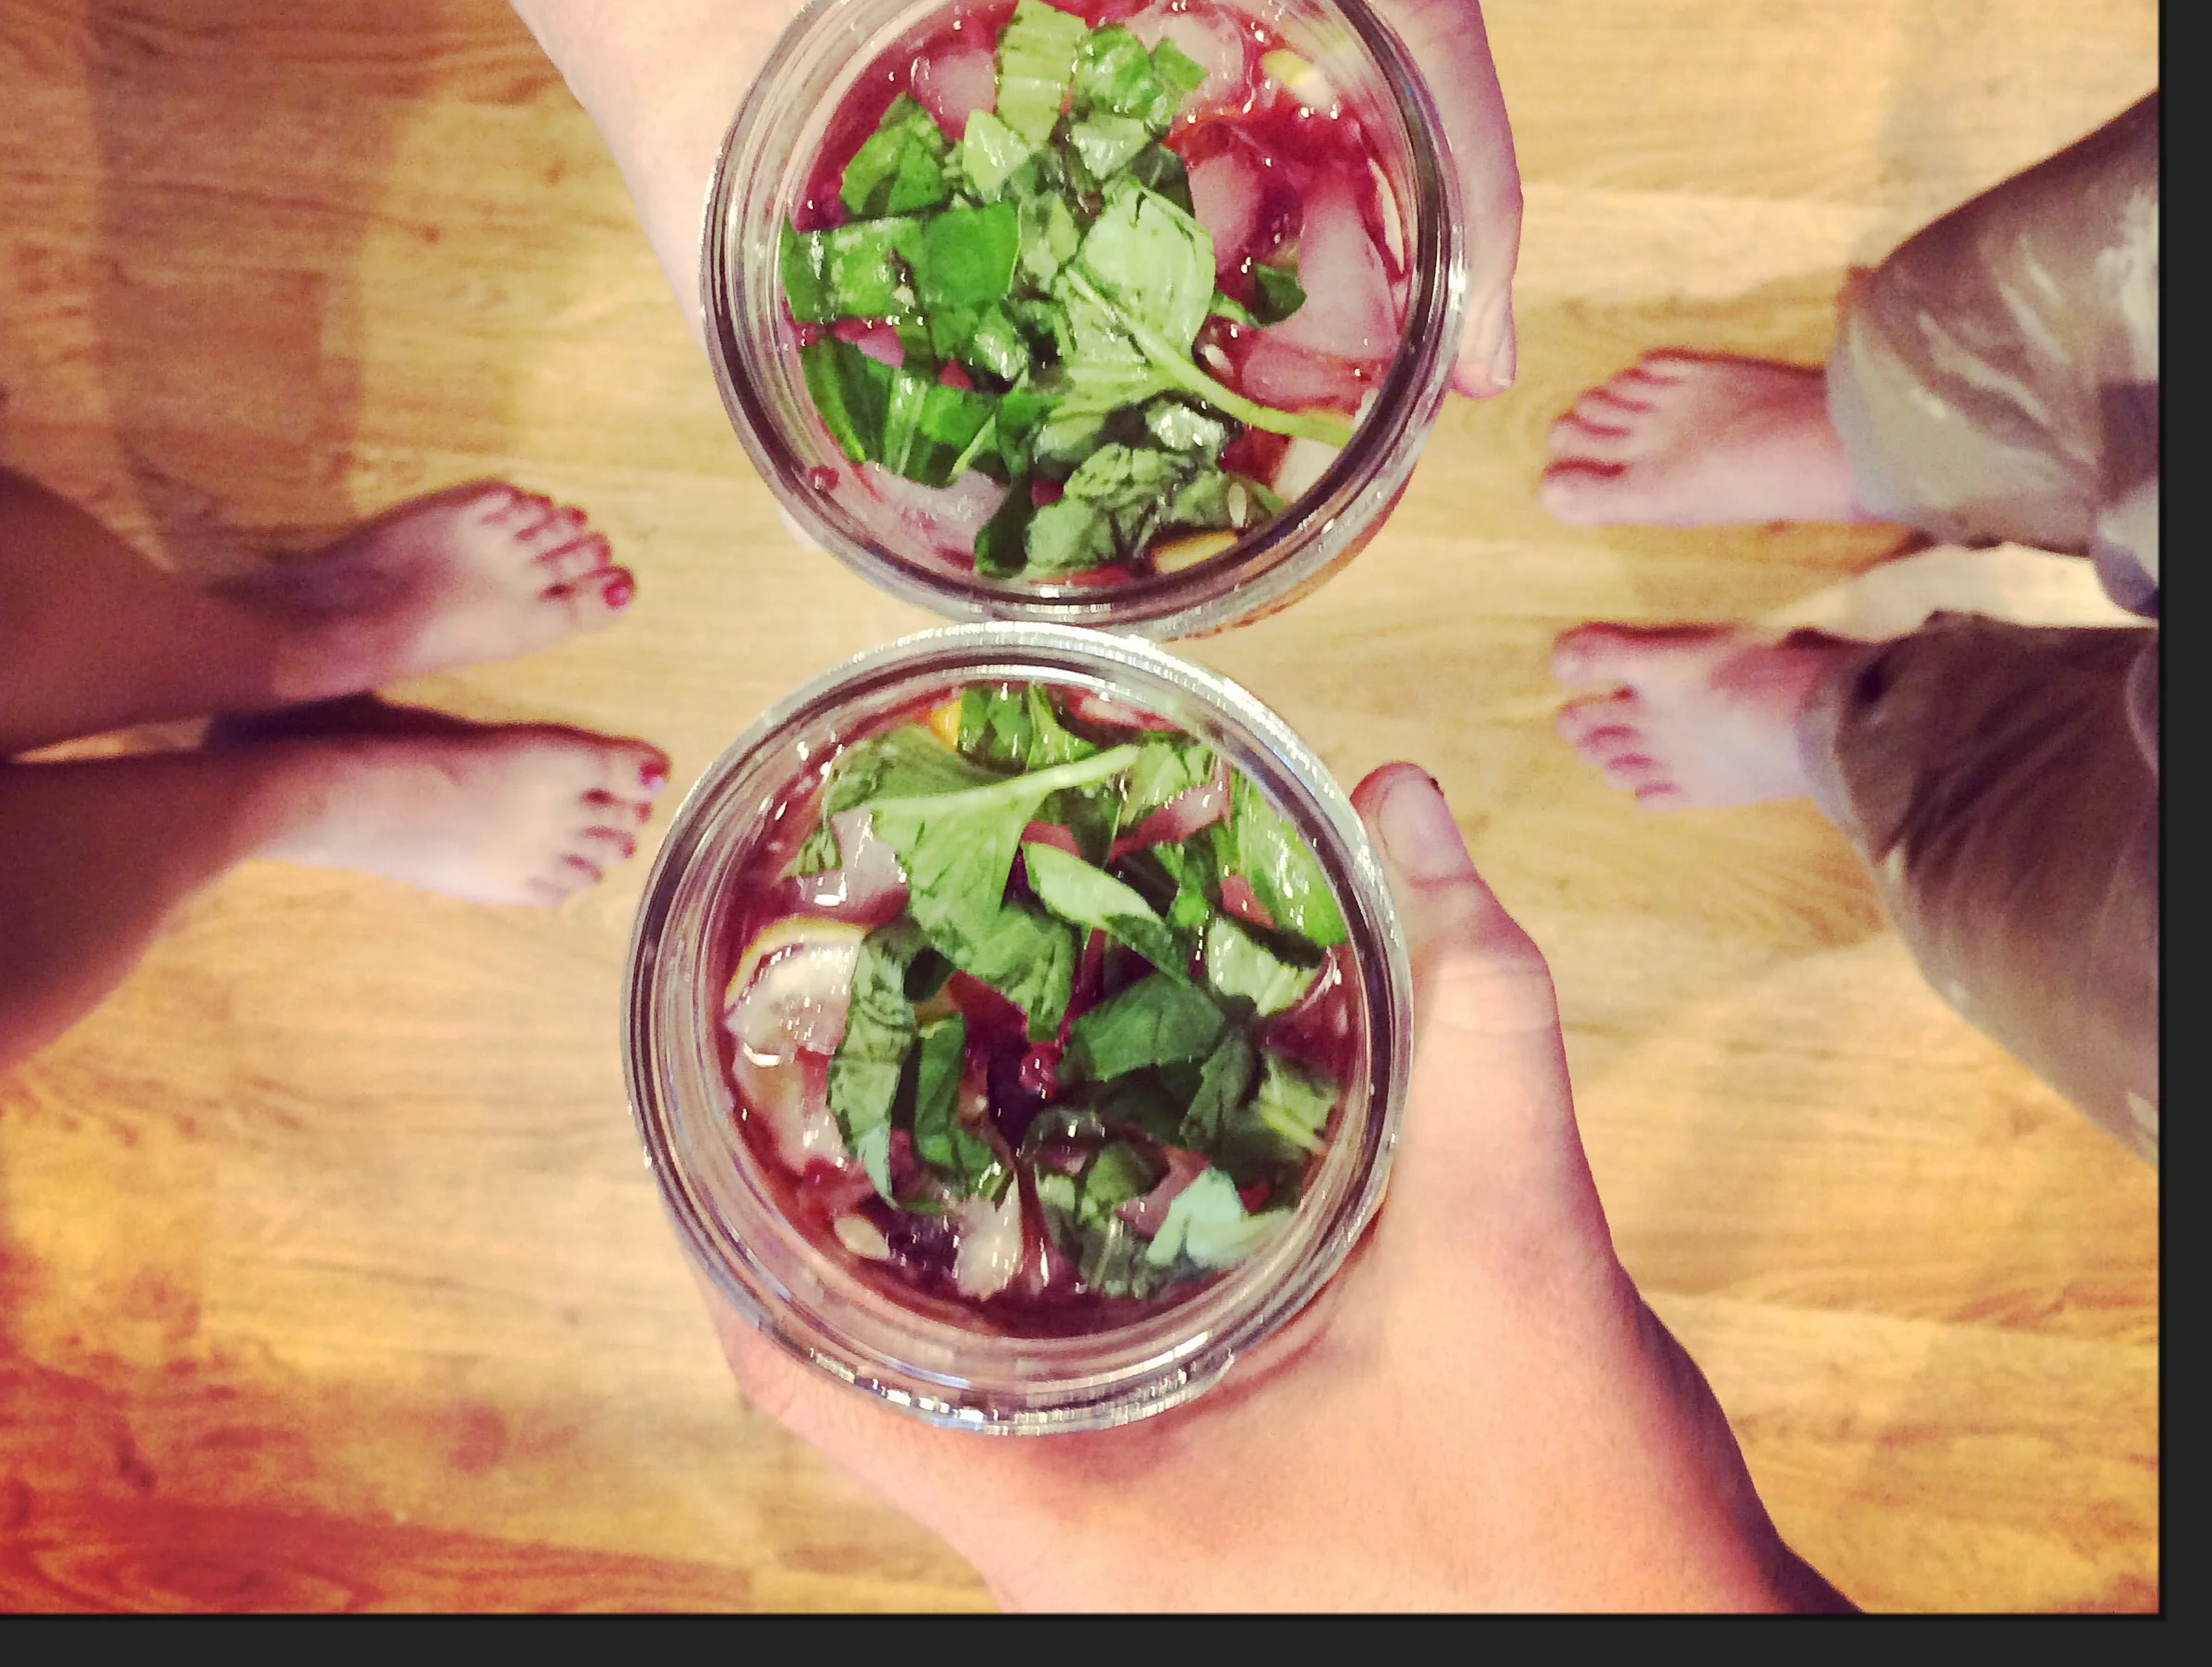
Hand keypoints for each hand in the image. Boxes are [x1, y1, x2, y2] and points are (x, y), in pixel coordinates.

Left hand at [396, 0, 1521, 398]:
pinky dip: (1261, 27)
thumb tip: (823, 481)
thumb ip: (759, 306)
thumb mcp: (689, 119)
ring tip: (1340, 244)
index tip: (1476, 339)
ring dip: (1360, 89)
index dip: (1482, 187)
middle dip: (1441, 162)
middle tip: (1418, 321)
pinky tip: (1214, 136)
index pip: (1403, 5)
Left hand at [714, 764, 1848, 1612]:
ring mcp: (1120, 1528)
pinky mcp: (1187, 1504)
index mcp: (1072, 1520)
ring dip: (936, 1220)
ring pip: (953, 1365)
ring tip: (943, 1050)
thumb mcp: (1518, 1238)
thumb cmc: (1574, 1510)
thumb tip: (1403, 806)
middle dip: (835, 1188)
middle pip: (854, 1357)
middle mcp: (1063, 1535)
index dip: (727, 1230)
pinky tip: (1092, 1134)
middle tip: (839, 1018)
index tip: (725, 1077)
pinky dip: (1040, 1254)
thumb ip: (1475, 1010)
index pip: (799, 1384)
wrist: (1664, 1639)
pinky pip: (1054, 1371)